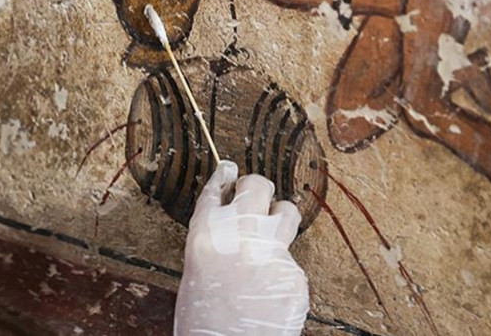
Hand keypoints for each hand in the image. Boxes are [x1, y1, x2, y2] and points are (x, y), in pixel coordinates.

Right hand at [174, 161, 308, 335]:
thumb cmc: (203, 320)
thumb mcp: (195, 271)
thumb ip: (214, 240)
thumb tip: (231, 222)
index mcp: (206, 233)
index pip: (217, 189)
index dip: (225, 175)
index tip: (230, 170)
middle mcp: (240, 234)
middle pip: (258, 186)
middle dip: (257, 189)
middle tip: (255, 198)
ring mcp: (272, 252)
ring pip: (288, 212)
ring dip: (280, 217)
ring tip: (271, 233)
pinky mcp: (294, 274)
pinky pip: (291, 261)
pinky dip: (282, 270)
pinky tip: (269, 289)